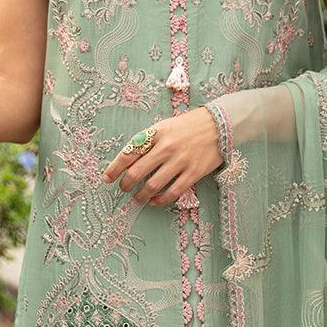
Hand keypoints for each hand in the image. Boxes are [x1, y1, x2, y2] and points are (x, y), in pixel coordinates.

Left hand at [102, 108, 222, 206]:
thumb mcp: (164, 127)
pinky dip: (161, 200)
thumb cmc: (188, 126)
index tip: (107, 178)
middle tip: (124, 189)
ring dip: (141, 196)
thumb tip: (128, 160)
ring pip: (153, 185)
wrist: (219, 125)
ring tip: (138, 199)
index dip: (115, 168)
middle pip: (137, 172)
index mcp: (156, 134)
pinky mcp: (194, 173)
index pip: (128, 153)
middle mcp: (166, 147)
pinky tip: (155, 201)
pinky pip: (173, 192)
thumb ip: (147, 141)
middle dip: (126, 185)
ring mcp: (180, 161)